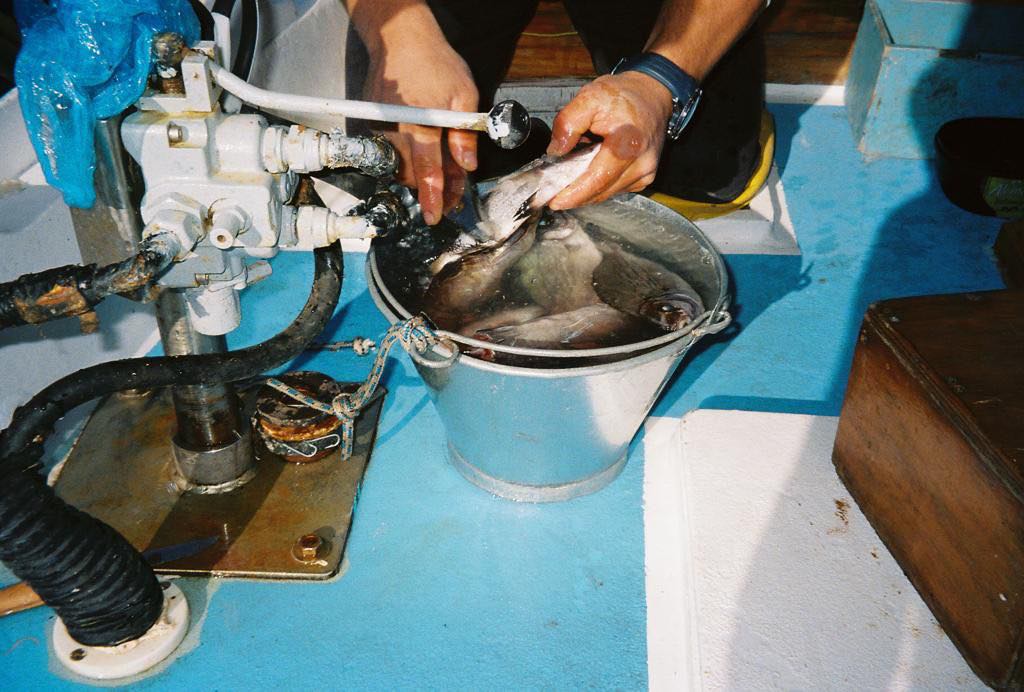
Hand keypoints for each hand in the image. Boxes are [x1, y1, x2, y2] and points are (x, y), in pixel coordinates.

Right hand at [364, 38, 478, 224]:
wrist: (400, 40)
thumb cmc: (436, 63)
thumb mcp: (464, 95)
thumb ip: (465, 134)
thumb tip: (468, 165)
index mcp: (422, 122)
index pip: (428, 169)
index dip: (433, 196)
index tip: (435, 215)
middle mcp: (396, 127)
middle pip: (412, 174)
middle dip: (431, 188)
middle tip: (450, 194)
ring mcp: (380, 126)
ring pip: (399, 167)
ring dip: (419, 175)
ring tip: (438, 173)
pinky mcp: (372, 124)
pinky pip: (389, 153)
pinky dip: (405, 159)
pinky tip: (420, 153)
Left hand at [546, 72, 673, 209]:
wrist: (651, 94)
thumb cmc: (624, 95)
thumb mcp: (589, 97)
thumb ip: (568, 123)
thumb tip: (555, 151)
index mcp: (628, 143)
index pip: (597, 178)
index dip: (575, 193)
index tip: (555, 201)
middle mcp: (641, 162)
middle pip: (601, 190)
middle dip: (575, 195)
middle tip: (552, 193)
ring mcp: (645, 172)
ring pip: (607, 193)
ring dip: (586, 189)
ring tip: (570, 177)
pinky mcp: (645, 177)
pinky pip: (616, 189)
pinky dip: (599, 185)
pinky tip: (591, 171)